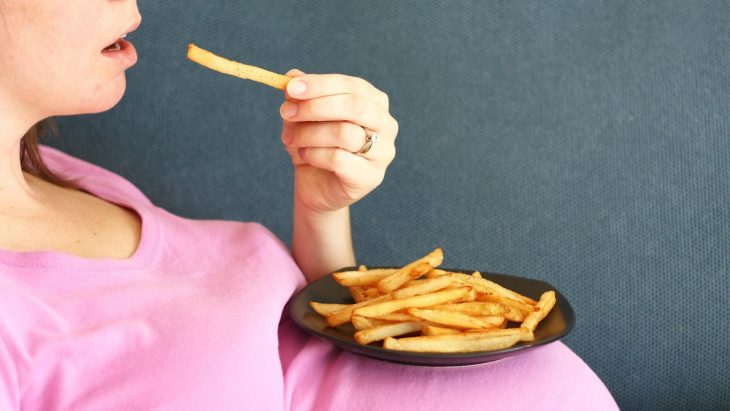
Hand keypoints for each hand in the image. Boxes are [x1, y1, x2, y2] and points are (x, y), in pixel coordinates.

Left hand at [279, 69, 397, 213]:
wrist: (316, 185)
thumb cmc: (315, 145)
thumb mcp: (303, 117)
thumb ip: (300, 96)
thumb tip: (291, 76)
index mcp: (374, 102)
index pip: (352, 85)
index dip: (321, 84)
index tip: (291, 88)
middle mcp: (386, 124)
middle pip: (355, 106)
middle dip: (315, 106)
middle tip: (286, 112)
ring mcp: (383, 152)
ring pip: (345, 133)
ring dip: (309, 134)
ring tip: (290, 139)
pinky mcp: (370, 177)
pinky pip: (338, 159)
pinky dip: (314, 154)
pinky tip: (304, 155)